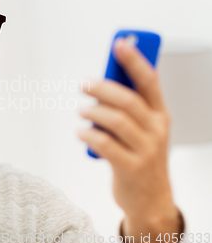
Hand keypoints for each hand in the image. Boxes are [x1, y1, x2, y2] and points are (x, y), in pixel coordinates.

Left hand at [78, 39, 180, 242]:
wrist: (151, 198)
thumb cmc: (142, 155)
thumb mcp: (144, 128)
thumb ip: (131, 105)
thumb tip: (107, 77)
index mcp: (160, 114)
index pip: (149, 81)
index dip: (134, 60)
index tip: (119, 43)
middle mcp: (156, 129)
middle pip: (128, 100)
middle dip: (102, 88)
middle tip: (84, 84)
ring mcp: (145, 150)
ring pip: (116, 121)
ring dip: (93, 112)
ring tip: (81, 110)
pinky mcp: (130, 167)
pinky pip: (105, 144)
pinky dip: (88, 134)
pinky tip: (81, 132)